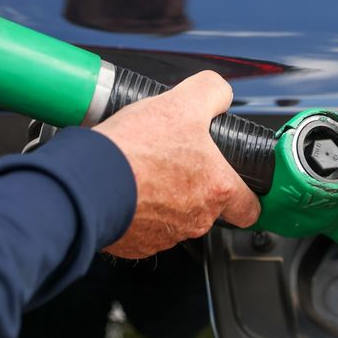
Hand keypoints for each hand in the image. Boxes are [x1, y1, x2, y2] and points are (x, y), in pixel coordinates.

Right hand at [93, 71, 260, 258]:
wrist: (87, 179)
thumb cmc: (135, 148)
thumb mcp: (183, 101)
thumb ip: (212, 92)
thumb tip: (220, 93)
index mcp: (217, 189)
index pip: (250, 209)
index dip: (246, 197)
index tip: (239, 188)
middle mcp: (197, 219)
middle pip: (209, 209)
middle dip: (195, 187)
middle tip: (175, 162)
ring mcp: (166, 236)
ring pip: (176, 219)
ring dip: (165, 198)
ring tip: (144, 170)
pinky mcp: (137, 244)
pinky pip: (145, 229)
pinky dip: (138, 211)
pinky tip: (126, 188)